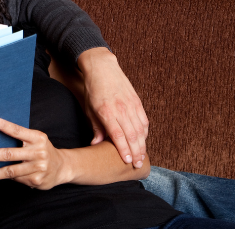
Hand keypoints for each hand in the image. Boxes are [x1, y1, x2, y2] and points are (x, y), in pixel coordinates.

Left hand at [0, 117, 65, 189]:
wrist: (62, 167)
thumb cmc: (42, 150)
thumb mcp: (36, 140)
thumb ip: (21, 138)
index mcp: (37, 138)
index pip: (18, 130)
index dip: (3, 125)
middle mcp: (39, 152)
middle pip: (9, 154)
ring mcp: (38, 167)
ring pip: (9, 171)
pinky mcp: (36, 180)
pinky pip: (16, 179)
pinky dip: (4, 178)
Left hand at [77, 47, 147, 168]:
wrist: (103, 68)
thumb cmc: (93, 90)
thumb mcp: (89, 109)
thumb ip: (95, 127)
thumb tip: (96, 144)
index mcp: (107, 112)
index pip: (118, 136)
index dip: (124, 150)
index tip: (127, 162)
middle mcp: (121, 110)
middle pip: (132, 136)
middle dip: (136, 153)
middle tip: (137, 165)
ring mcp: (131, 105)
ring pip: (140, 130)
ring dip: (142, 145)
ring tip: (142, 157)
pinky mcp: (137, 101)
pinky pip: (144, 120)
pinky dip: (145, 132)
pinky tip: (144, 140)